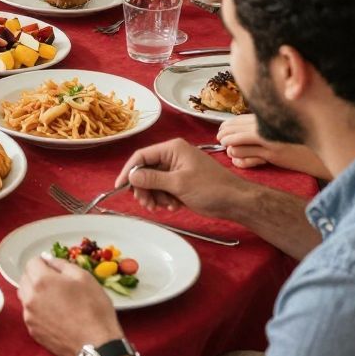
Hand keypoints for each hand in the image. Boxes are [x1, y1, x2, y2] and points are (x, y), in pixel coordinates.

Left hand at [19, 253, 119, 355]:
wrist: (96, 345)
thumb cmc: (94, 308)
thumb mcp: (84, 277)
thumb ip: (62, 264)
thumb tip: (47, 259)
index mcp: (41, 280)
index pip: (32, 262)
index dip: (44, 262)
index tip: (55, 268)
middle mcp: (30, 297)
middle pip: (25, 278)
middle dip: (37, 276)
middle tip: (56, 283)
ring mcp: (29, 316)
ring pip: (25, 296)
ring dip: (35, 292)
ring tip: (55, 299)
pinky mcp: (33, 332)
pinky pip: (30, 313)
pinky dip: (38, 310)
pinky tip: (55, 315)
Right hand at [113, 137, 240, 220]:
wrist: (235, 201)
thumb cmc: (210, 188)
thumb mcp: (179, 183)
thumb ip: (152, 179)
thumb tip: (131, 177)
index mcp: (172, 149)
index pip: (142, 156)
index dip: (129, 171)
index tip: (120, 187)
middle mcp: (173, 156)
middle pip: (146, 171)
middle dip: (144, 189)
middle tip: (147, 204)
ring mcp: (177, 170)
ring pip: (153, 183)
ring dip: (155, 196)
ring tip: (165, 207)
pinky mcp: (181, 183)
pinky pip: (163, 190)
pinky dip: (165, 199)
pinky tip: (174, 206)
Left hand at [216, 115, 330, 179]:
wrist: (326, 147)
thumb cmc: (307, 137)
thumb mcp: (286, 126)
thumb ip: (269, 125)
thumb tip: (249, 128)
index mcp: (269, 117)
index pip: (240, 119)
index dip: (228, 125)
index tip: (222, 129)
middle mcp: (268, 126)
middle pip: (236, 130)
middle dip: (225, 136)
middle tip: (220, 139)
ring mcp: (271, 141)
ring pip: (239, 144)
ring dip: (231, 148)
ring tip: (229, 150)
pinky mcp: (275, 156)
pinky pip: (250, 157)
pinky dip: (240, 160)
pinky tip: (238, 161)